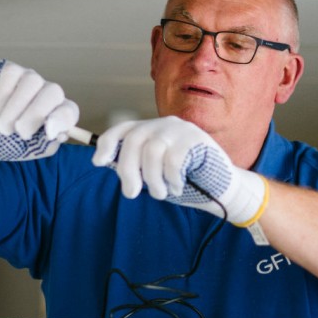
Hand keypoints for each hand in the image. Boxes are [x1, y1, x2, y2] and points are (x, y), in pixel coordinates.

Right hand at [0, 59, 78, 161]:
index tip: (48, 132)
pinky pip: (11, 75)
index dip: (62, 119)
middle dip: (35, 114)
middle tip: (18, 132)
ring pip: (32, 82)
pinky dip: (2, 96)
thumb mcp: (25, 151)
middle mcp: (46, 93)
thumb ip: (43, 145)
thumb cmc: (4, 142)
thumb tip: (58, 134)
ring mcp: (29, 79)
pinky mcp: (10, 71)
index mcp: (55, 114)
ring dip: (15, 107)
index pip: (69, 111)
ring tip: (2, 126)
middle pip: (53, 92)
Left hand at [91, 116, 268, 226]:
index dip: (107, 144)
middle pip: (134, 140)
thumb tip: (103, 162)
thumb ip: (133, 166)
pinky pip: (173, 160)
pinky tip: (178, 186)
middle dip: (128, 170)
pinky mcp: (197, 139)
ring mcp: (181, 129)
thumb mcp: (153, 174)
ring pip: (152, 150)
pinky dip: (171, 179)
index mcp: (151, 130)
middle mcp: (163, 124)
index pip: (123, 130)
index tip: (98, 162)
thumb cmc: (183, 181)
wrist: (220, 189)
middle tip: (130, 193)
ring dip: (152, 179)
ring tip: (161, 192)